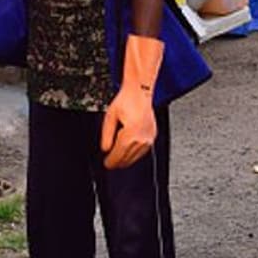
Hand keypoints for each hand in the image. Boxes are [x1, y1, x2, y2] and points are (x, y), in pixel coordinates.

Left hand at [100, 35, 164, 168]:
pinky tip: (129, 153)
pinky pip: (143, 151)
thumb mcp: (110, 117)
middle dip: (118, 162)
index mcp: (131, 134)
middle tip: (110, 164)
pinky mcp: (153, 136)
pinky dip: (135, 154)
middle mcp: (142, 138)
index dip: (111, 161)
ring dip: (127, 160)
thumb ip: (106, 135)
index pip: (119, 155)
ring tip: (118, 161)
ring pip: (136, 156)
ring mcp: (149, 138)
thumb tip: (105, 149)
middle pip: (128, 158)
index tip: (106, 164)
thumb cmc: (126, 101)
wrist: (139, 92)